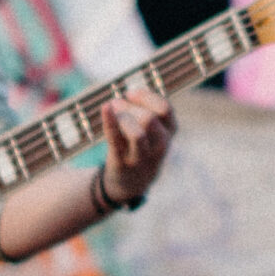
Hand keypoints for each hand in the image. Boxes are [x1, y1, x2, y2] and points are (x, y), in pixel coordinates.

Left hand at [97, 89, 174, 205]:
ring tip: (112, 110)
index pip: (165, 109)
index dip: (146, 97)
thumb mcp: (153, 129)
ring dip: (122, 116)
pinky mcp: (122, 162)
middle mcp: (160, 145)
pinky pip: (116, 141)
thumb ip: (147, 110)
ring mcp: (142, 157)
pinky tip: (105, 107)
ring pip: (137, 134)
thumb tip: (130, 93)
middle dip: (130, 107)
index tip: (131, 94)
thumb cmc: (141, 145)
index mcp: (169, 132)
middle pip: (149, 119)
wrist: (132, 182)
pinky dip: (110, 122)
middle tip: (116, 104)